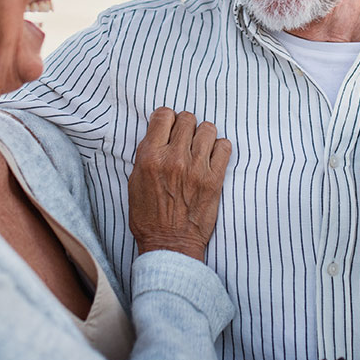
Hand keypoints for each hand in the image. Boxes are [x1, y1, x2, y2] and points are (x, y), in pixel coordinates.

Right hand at [128, 108, 230, 260]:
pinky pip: (225, 146)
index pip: (164, 115)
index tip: (168, 126)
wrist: (169, 244)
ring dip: (203, 135)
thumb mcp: (134, 181)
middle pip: (187, 118)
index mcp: (150, 157)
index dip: (166, 118)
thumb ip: (147, 153)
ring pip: (208, 128)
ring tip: (199, 148)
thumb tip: (159, 132)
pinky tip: (212, 158)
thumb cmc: (149, 215)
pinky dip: (219, 148)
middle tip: (184, 139)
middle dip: (185, 125)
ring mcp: (196, 168)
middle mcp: (174, 158)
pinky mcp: (214, 179)